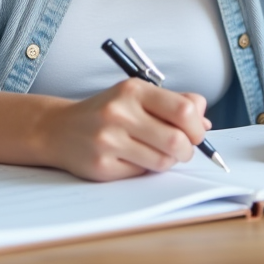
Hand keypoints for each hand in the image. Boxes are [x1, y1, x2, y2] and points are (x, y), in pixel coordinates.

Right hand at [38, 78, 208, 181]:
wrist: (59, 128)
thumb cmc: (106, 111)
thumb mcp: (137, 95)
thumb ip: (173, 103)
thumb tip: (204, 120)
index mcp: (133, 90)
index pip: (183, 110)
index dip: (197, 127)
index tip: (197, 133)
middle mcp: (119, 113)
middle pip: (176, 140)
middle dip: (187, 150)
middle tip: (182, 149)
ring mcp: (108, 140)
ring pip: (162, 161)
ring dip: (167, 161)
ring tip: (155, 152)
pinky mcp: (101, 166)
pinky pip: (141, 173)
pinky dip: (144, 168)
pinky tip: (131, 158)